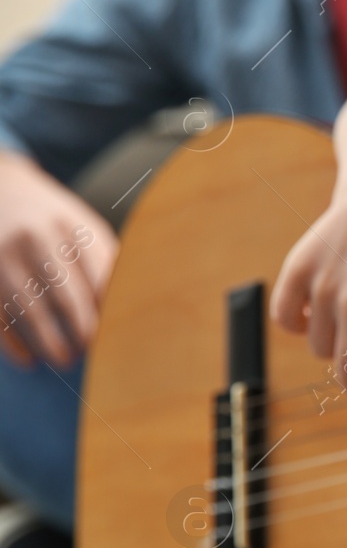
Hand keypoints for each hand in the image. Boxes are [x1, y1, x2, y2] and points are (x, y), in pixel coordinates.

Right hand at [0, 150, 117, 367]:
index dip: (111, 309)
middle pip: (67, 295)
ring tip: (65, 360)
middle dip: (84, 329)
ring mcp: (6, 254)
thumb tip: (132, 306)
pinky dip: (12, 343)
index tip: (121, 335)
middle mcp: (39, 238)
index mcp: (74, 227)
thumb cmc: (55, 219)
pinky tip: (27, 361)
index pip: (100, 276)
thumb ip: (106, 260)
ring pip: (31, 308)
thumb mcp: (84, 226)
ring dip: (50, 341)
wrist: (2, 187)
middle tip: (95, 352)